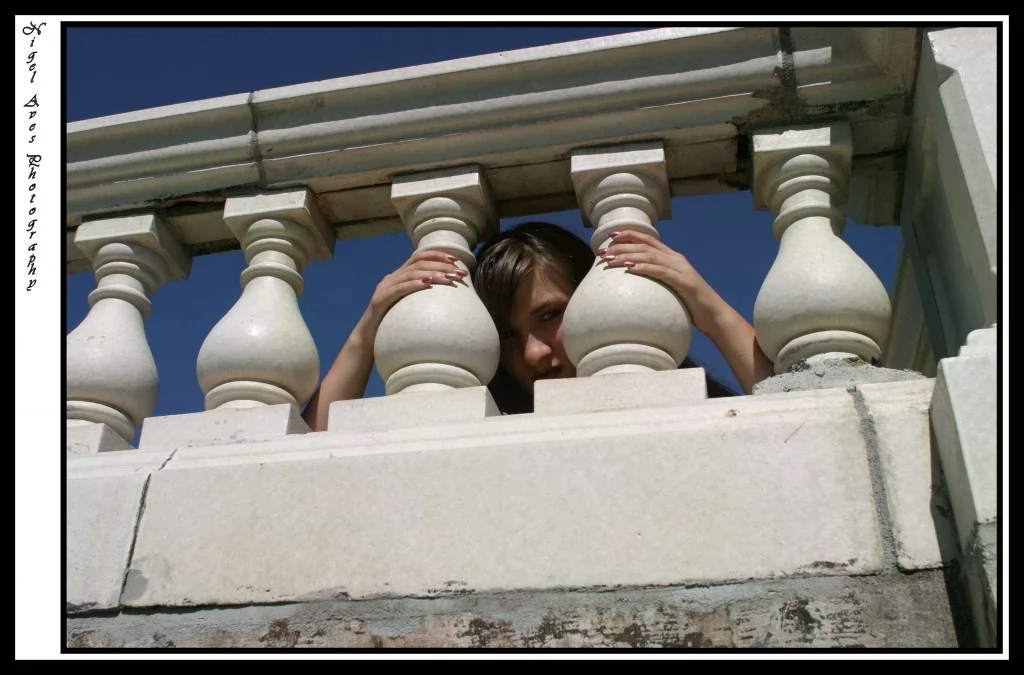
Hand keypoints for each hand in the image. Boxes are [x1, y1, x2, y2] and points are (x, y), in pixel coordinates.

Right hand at [363, 249, 467, 328]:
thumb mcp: (409, 304)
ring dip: (432, 274)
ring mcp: (385, 288)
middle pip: (417, 263)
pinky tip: (427, 284)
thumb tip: (447, 291)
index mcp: (399, 276)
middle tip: (458, 272)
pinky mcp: (380, 300)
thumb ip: (422, 295)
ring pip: (410, 274)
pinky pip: (399, 289)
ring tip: (448, 278)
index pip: (418, 257)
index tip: (455, 260)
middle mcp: (392, 278)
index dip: (437, 255)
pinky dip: (414, 284)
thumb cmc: (393, 322)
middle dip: (440, 265)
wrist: (368, 337)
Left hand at [597, 229, 773, 393]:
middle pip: (645, 246)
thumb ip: (656, 280)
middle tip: (602, 251)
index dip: (629, 235)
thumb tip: (634, 282)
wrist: (714, 315)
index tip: (610, 236)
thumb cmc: (690, 305)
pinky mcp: (684, 282)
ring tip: (611, 259)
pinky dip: (645, 268)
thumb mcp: (670, 288)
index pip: (648, 240)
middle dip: (622, 246)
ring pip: (650, 256)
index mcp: (672, 258)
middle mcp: (676, 259)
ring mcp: (681, 269)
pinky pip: (661, 272)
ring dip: (628, 256)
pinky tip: (631, 268)